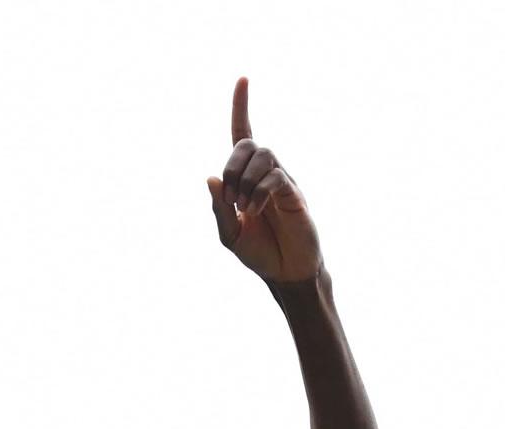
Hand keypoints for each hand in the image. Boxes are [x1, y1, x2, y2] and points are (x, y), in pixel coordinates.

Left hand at [207, 79, 321, 283]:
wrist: (285, 273)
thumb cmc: (260, 253)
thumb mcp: (229, 235)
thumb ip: (218, 209)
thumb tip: (210, 177)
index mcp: (246, 180)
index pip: (242, 136)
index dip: (241, 108)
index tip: (242, 79)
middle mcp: (265, 175)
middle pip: (248, 144)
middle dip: (231, 165)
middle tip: (229, 198)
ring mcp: (282, 182)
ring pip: (263, 155)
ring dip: (245, 179)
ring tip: (243, 208)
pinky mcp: (295, 194)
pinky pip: (275, 177)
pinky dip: (259, 191)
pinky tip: (255, 210)